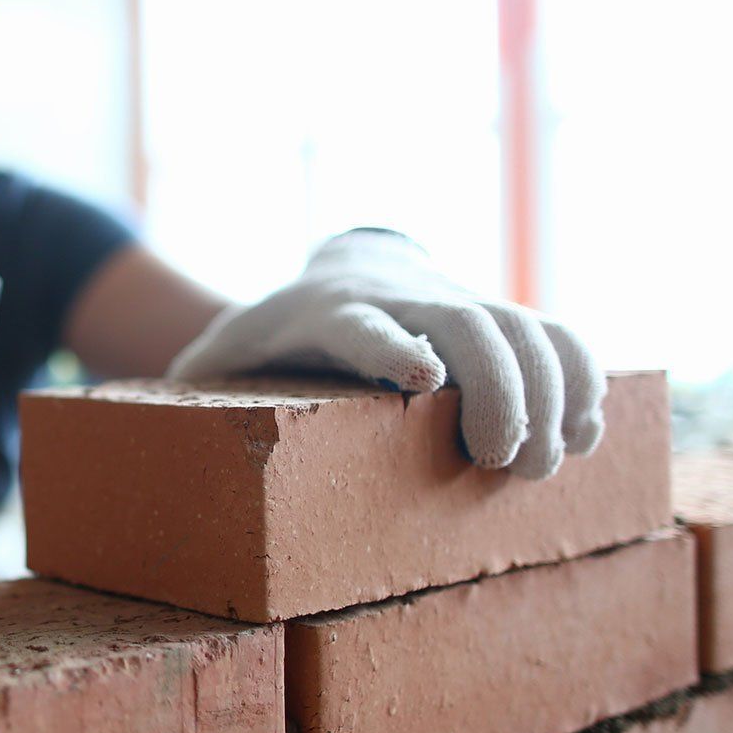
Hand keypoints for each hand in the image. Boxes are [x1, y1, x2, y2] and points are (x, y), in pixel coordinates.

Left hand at [167, 229, 603, 479]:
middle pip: (466, 324)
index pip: (363, 323)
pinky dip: (583, 377)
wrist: (346, 268)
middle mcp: (403, 299)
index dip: (393, 346)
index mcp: (329, 311)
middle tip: (506, 462)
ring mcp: (459, 299)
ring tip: (548, 464)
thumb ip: (197, 384)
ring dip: (550, 393)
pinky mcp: (500, 314)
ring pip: (522, 327)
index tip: (424, 380)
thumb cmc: (278, 331)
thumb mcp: (229, 353)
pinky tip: (588, 431)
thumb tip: (143, 429)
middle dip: (498, 391)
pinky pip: (557, 333)